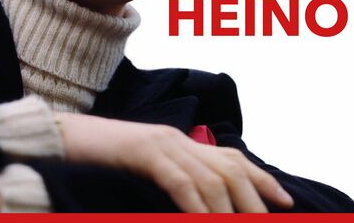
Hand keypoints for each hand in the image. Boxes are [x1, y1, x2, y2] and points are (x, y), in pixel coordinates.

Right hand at [56, 113, 293, 212]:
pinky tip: (205, 222)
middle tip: (270, 221)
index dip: (261, 178)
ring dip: (230, 209)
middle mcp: (177, 139)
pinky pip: (180, 183)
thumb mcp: (148, 168)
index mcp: (180, 142)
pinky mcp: (144, 153)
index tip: (285, 201)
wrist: (68, 138)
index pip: (230, 157)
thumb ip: (177, 178)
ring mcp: (161, 144)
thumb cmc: (105, 159)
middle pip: (228, 166)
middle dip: (255, 198)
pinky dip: (197, 207)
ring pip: (210, 177)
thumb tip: (203, 201)